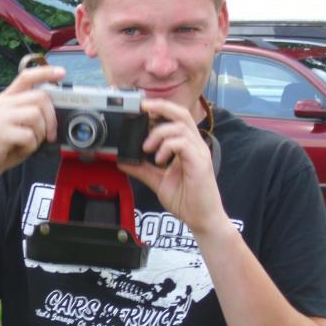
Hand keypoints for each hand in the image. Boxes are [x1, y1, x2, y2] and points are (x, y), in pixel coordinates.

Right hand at [0, 64, 65, 190]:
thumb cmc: (1, 148)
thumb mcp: (17, 125)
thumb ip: (31, 113)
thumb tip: (56, 109)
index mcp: (7, 99)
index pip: (26, 76)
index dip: (46, 72)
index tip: (61, 73)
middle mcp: (2, 104)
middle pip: (40, 97)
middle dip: (52, 118)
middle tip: (49, 135)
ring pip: (36, 115)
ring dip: (40, 134)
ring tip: (29, 143)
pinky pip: (28, 136)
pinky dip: (30, 147)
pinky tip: (20, 150)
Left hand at [119, 98, 226, 235]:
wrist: (202, 219)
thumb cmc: (187, 201)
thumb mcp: (158, 181)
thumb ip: (142, 169)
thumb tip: (124, 160)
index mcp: (186, 146)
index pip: (175, 118)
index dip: (159, 109)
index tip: (140, 111)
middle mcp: (195, 145)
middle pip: (181, 113)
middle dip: (161, 106)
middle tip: (142, 109)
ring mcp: (199, 152)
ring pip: (180, 126)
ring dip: (158, 133)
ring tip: (147, 148)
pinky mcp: (200, 162)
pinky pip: (182, 143)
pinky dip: (166, 147)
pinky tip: (159, 160)